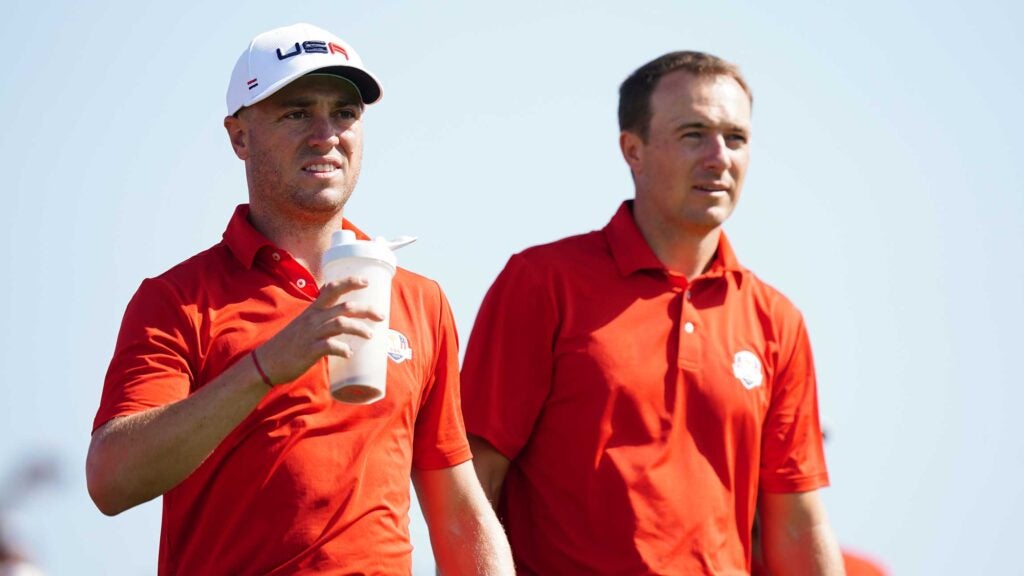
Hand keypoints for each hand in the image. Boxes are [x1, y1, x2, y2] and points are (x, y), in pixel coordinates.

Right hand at [253, 277, 385, 385]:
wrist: (267, 362)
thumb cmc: (289, 344)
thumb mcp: (304, 325)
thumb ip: (322, 320)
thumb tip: (345, 321)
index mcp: (313, 310)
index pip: (332, 288)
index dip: (350, 282)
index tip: (366, 281)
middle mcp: (313, 318)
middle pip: (344, 307)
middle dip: (366, 309)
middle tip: (381, 316)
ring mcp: (311, 334)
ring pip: (340, 324)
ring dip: (359, 328)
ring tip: (370, 335)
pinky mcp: (309, 351)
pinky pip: (330, 346)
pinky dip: (343, 349)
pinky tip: (349, 353)